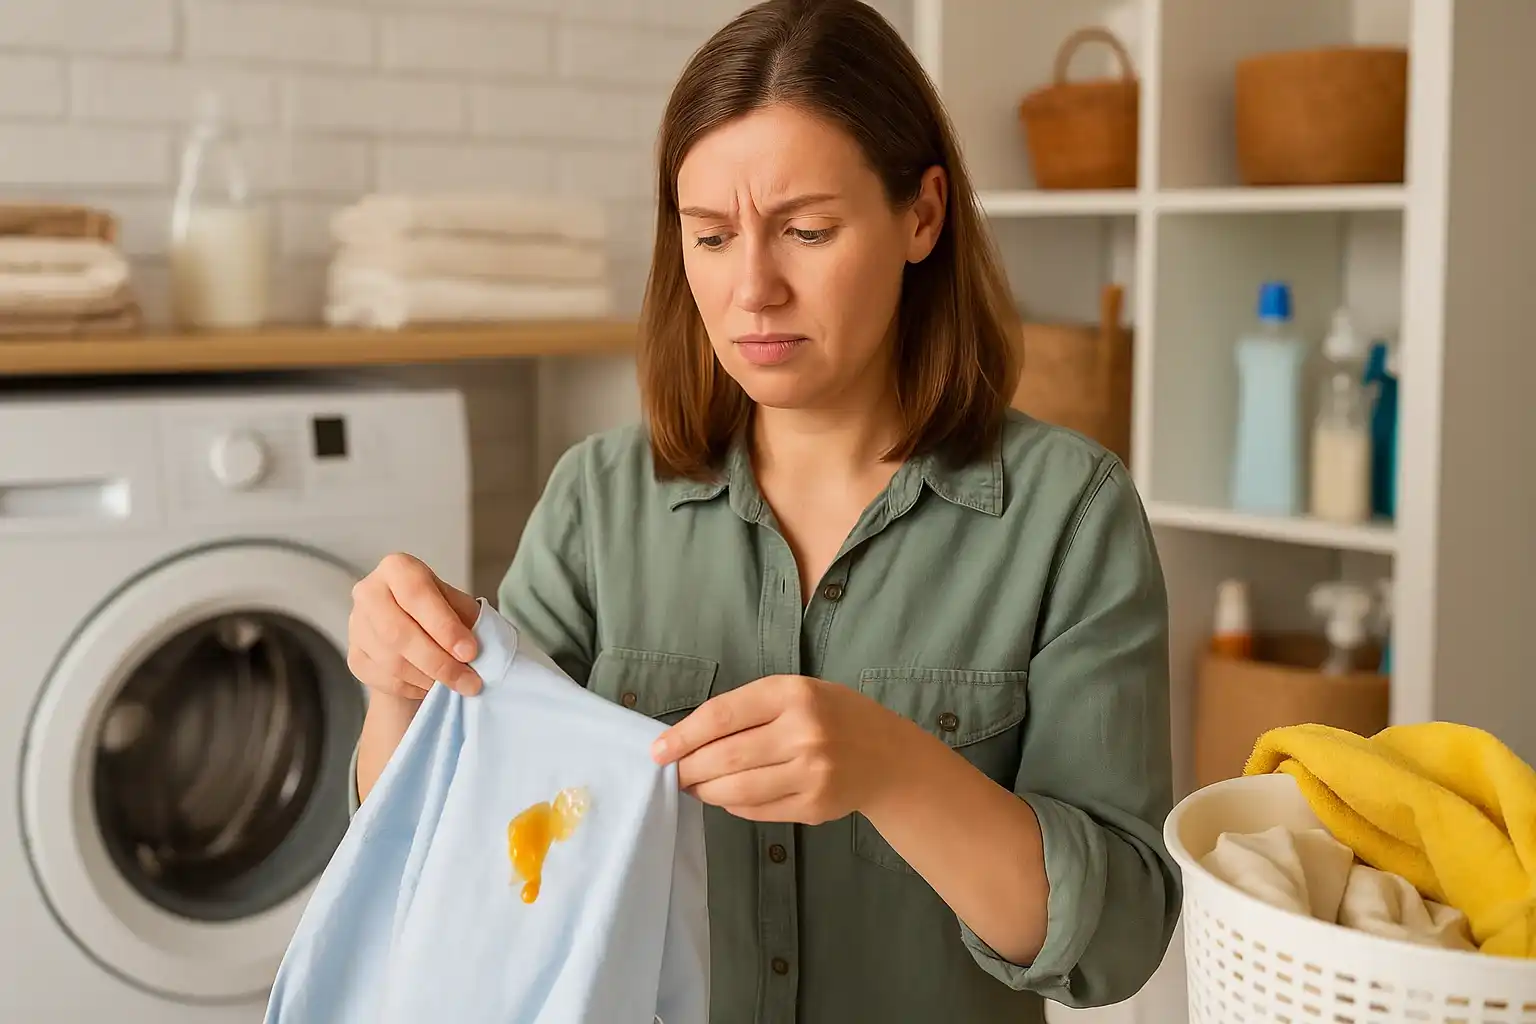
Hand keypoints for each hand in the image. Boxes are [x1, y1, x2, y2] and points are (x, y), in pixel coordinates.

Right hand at [347, 552, 483, 699]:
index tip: (469, 652)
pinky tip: (432, 686)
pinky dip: (414, 688)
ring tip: (456, 684)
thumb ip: (464, 621)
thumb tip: (469, 651)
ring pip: (391, 661)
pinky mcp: (354, 656)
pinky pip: (384, 679)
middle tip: (469, 681)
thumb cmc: (441, 614)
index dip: (444, 626)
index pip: (416, 595)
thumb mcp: (459, 606)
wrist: (416, 635)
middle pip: (398, 633)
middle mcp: (369, 592)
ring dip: (429, 679)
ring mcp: (357, 625)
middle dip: (439, 662)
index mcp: (397, 568)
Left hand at [651, 675, 902, 824]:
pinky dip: (732, 805)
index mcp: (793, 694)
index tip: (658, 750)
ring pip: (737, 789)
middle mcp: (804, 733)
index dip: (683, 735)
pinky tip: (726, 797)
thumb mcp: (798, 692)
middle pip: (725, 757)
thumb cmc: (833, 716)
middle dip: (689, 768)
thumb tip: (689, 738)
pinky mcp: (814, 806)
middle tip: (675, 773)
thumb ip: (749, 709)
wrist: (888, 756)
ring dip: (705, 791)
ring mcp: (811, 773)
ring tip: (695, 786)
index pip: (722, 716)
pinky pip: (757, 810)